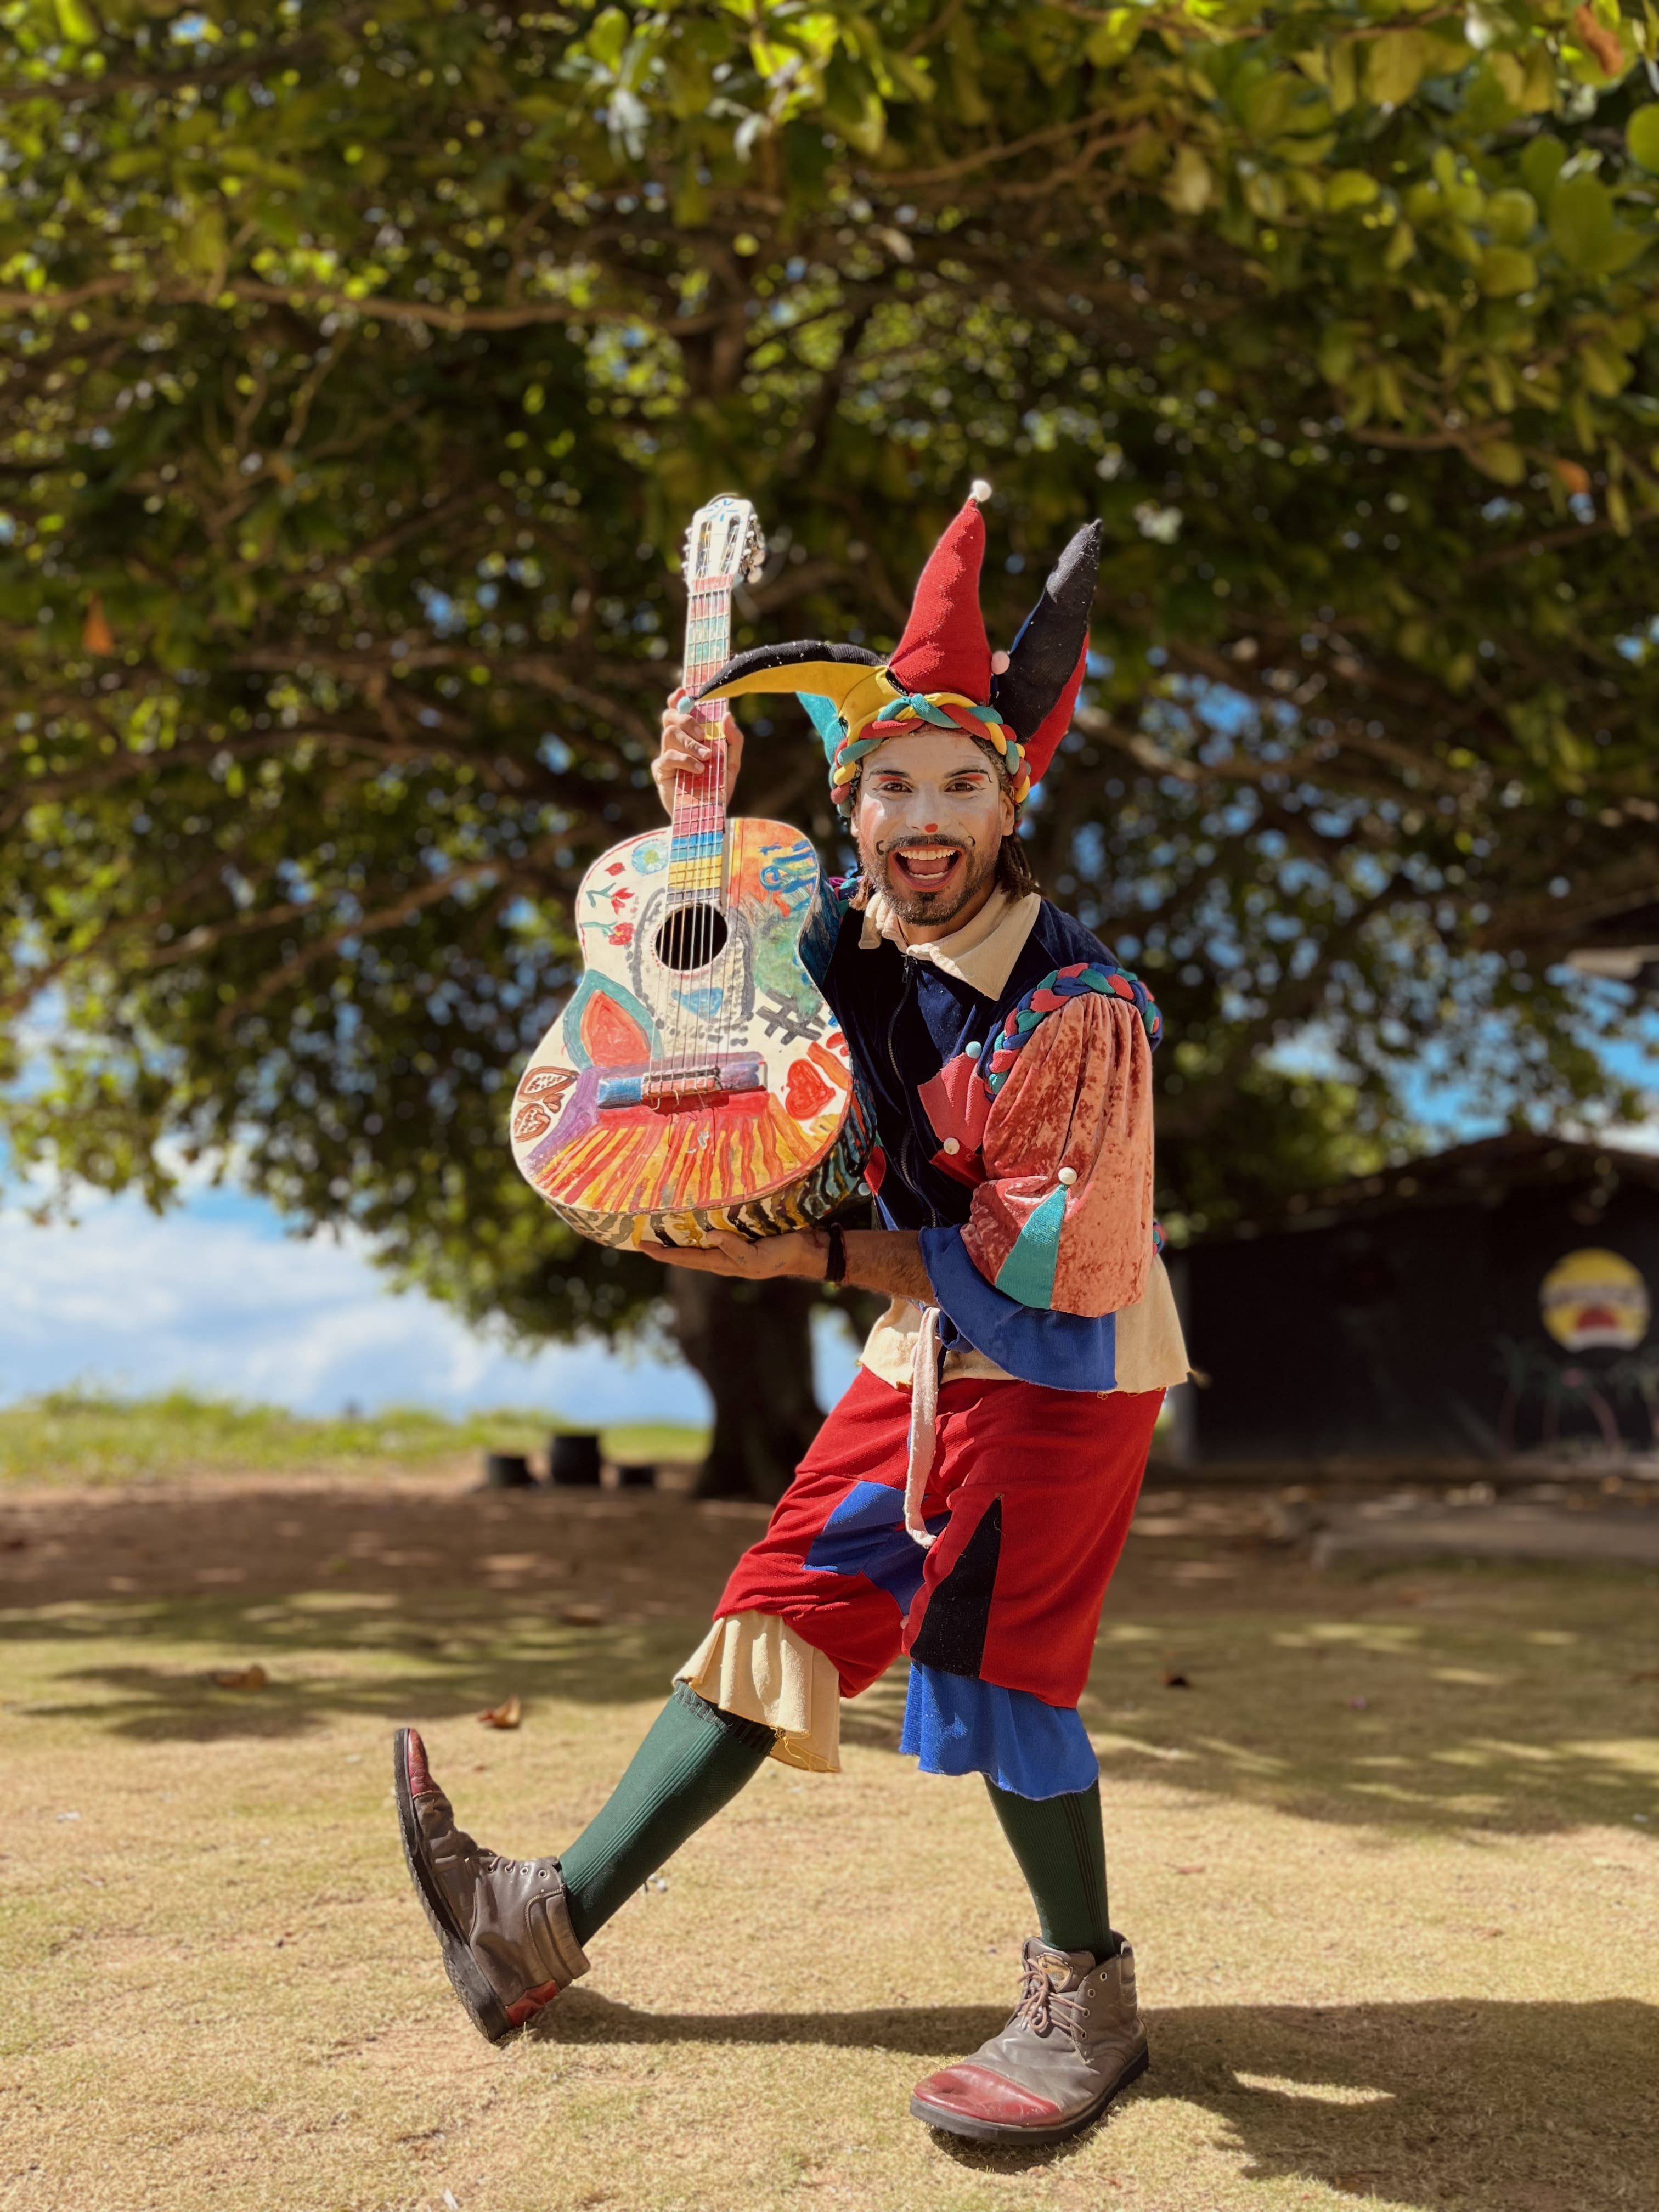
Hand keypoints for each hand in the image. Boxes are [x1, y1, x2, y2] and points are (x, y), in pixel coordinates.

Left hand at [640, 1227, 822, 1279]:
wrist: (805, 1249)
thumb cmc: (781, 1256)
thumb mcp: (756, 1258)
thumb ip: (733, 1248)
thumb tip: (708, 1235)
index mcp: (722, 1263)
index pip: (685, 1259)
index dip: (663, 1254)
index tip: (642, 1246)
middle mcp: (721, 1254)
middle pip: (685, 1251)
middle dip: (664, 1246)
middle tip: (641, 1235)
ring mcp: (730, 1244)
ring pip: (697, 1240)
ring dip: (678, 1234)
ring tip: (659, 1223)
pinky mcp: (740, 1231)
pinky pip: (713, 1227)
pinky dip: (698, 1222)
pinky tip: (692, 1213)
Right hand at [653, 688, 742, 816]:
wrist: (708, 815)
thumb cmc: (718, 788)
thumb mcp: (732, 763)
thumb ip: (733, 740)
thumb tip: (727, 715)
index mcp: (690, 736)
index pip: (679, 710)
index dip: (678, 698)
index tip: (683, 692)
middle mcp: (676, 743)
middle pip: (669, 717)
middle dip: (686, 720)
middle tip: (703, 735)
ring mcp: (666, 756)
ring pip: (669, 734)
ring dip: (690, 743)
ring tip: (706, 758)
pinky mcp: (661, 771)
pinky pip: (668, 757)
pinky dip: (685, 760)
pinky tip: (699, 769)